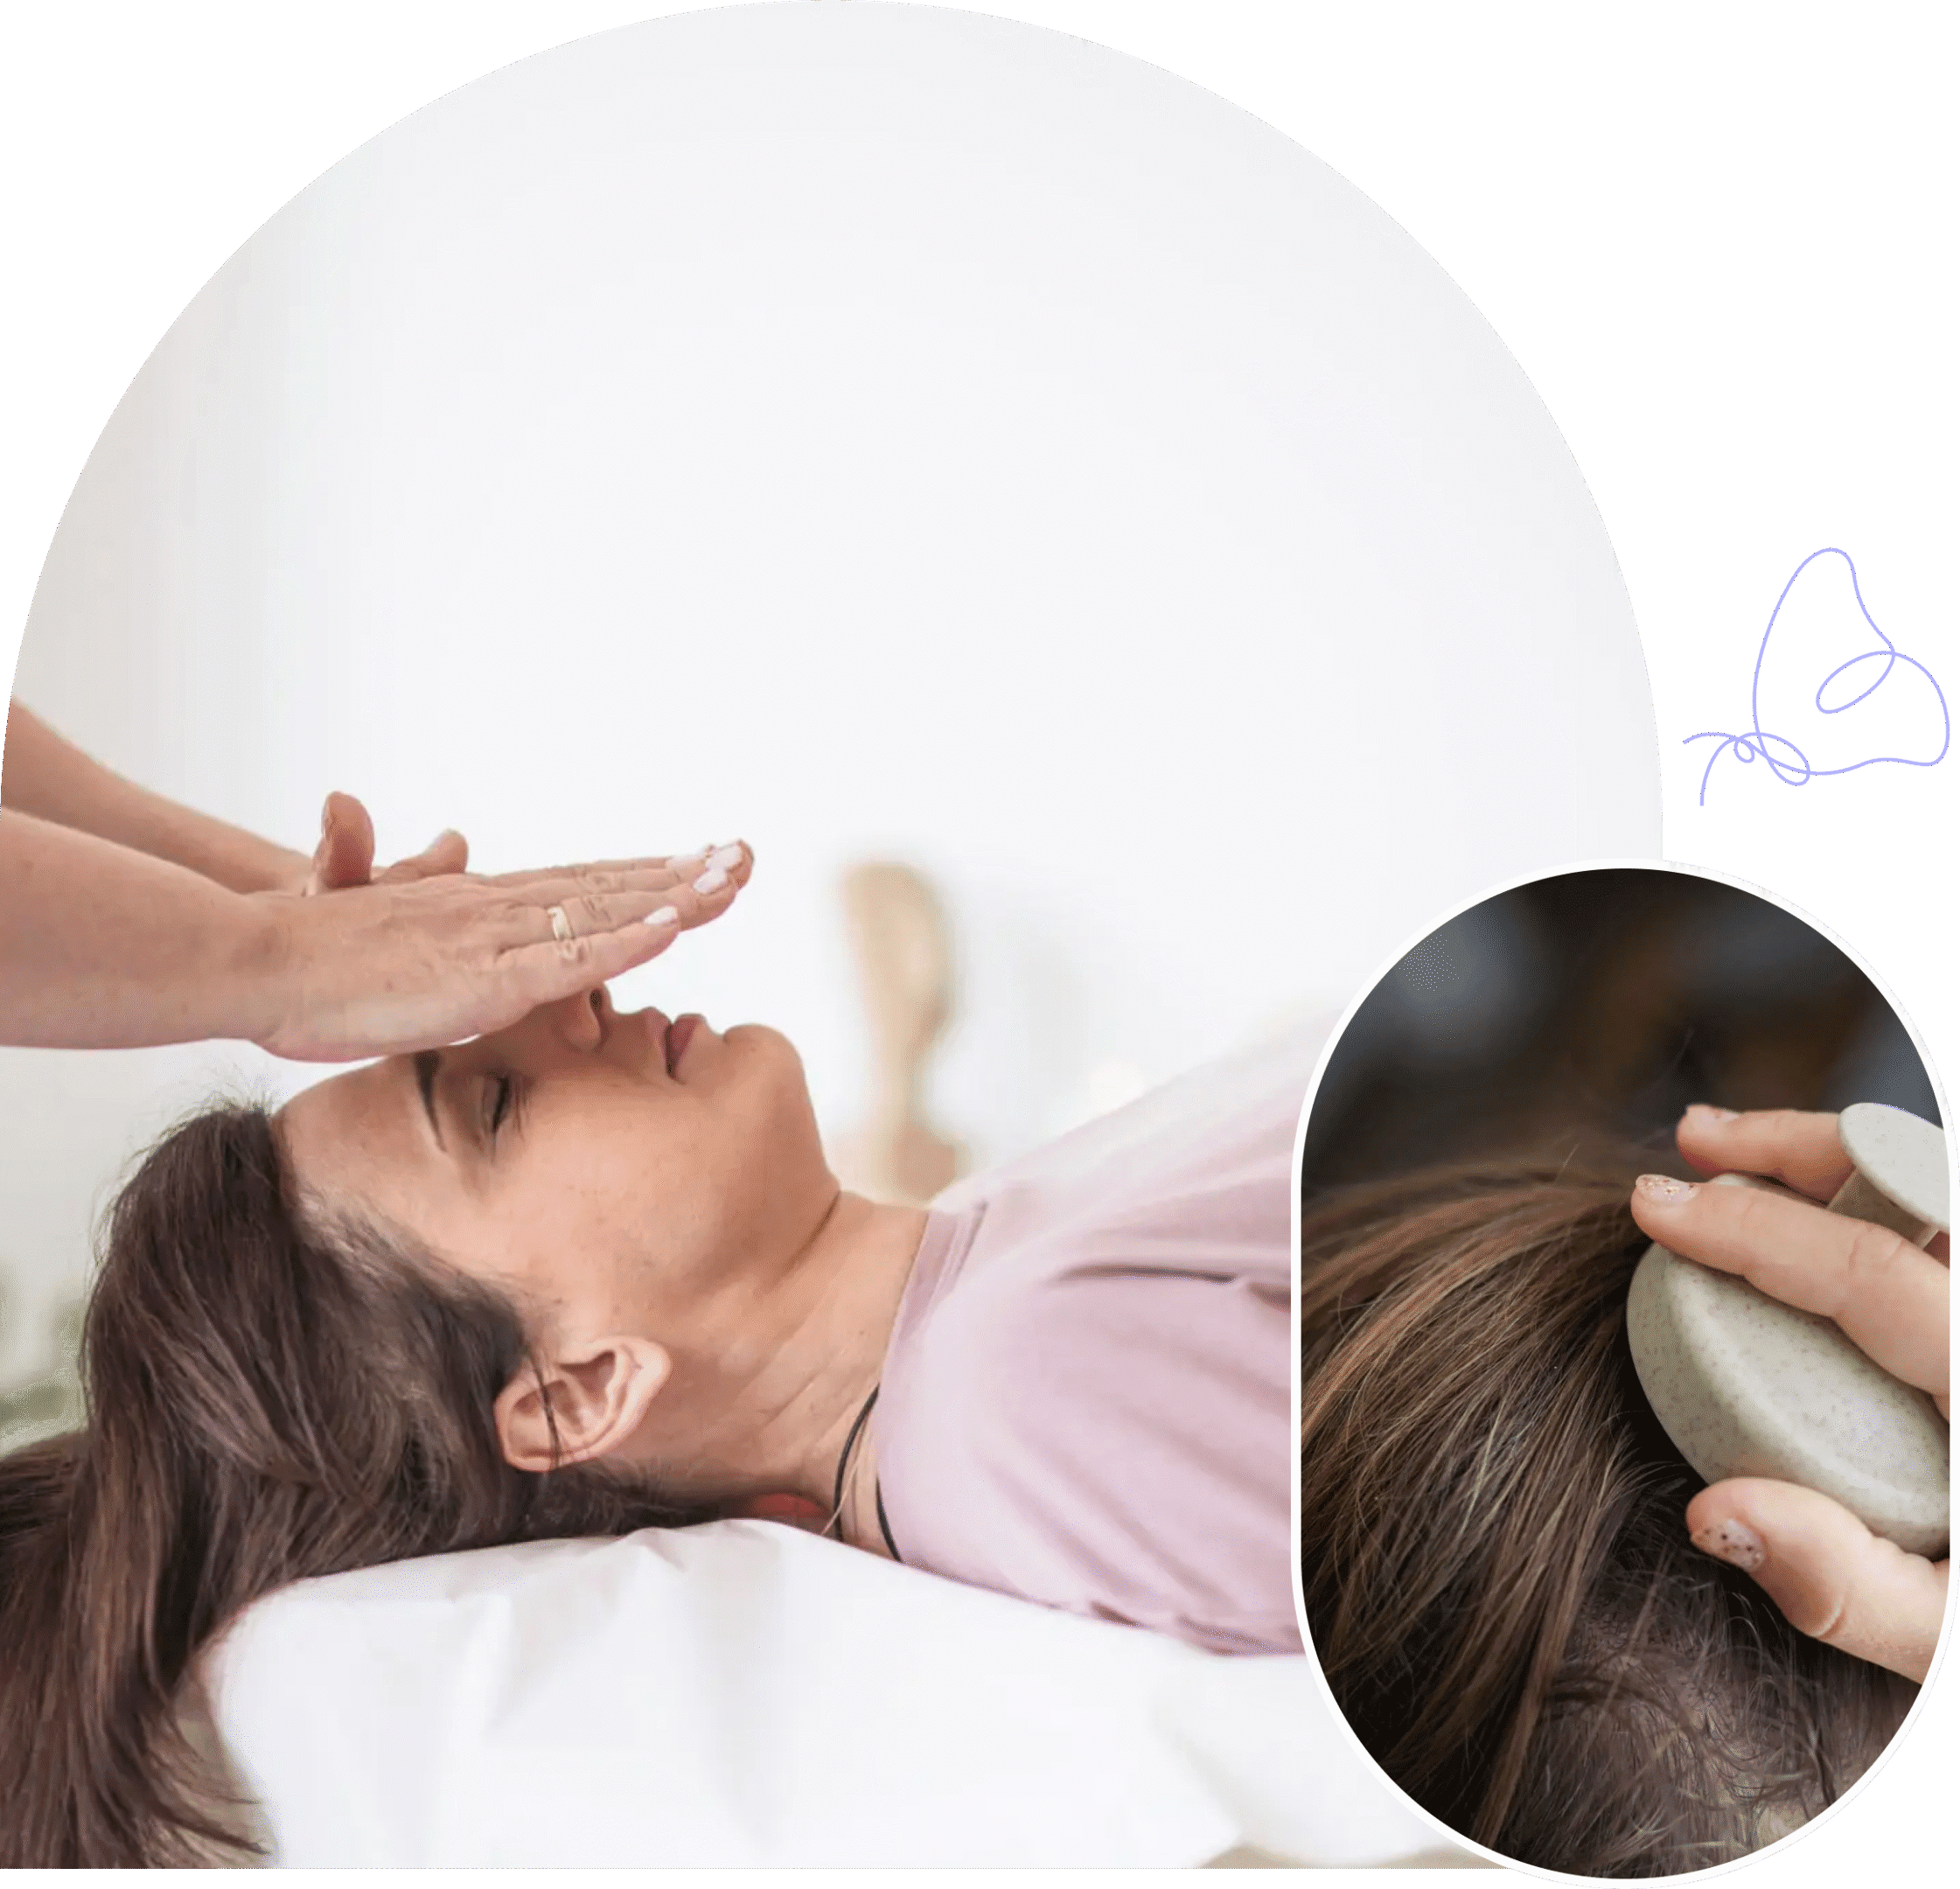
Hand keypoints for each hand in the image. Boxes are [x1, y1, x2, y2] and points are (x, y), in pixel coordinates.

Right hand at [243, 798, 751, 1061]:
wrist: (258, 963)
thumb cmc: (316, 953)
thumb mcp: (381, 913)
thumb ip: (419, 876)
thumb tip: (453, 837)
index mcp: (484, 903)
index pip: (584, 882)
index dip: (647, 873)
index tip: (702, 862)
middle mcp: (501, 909)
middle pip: (611, 887)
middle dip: (683, 874)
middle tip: (746, 856)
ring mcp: (496, 941)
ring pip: (605, 913)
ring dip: (675, 897)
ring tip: (734, 879)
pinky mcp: (484, 980)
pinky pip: (570, 960)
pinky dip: (625, 941)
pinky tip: (675, 927)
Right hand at [1631, 1105, 1951, 1681]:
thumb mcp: (1950, 1641)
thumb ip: (1843, 1584)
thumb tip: (1710, 1510)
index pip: (1872, 1273)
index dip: (1754, 1225)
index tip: (1652, 1207)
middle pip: (1923, 1190)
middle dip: (1800, 1145)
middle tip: (1694, 1143)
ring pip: (1936, 1197)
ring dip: (1833, 1158)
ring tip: (1730, 1152)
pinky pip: (1936, 1243)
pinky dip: (1867, 1203)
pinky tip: (1797, 1214)